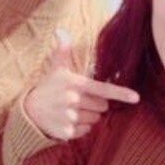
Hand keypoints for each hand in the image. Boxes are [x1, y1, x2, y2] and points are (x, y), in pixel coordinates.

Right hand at [24, 29, 139, 140]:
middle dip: (97, 103)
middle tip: (83, 99)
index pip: (103, 89)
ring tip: (74, 109)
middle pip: (102, 106)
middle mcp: (74, 101)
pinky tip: (69, 119)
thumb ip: (63, 51)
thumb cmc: (48, 87)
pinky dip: (81, 127)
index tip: (136, 98)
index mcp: (75, 84)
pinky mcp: (67, 132)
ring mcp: (70, 117)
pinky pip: (86, 131)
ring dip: (90, 115)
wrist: (28, 111)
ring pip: (95, 119)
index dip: (121, 94)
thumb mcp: (56, 69)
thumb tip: (61, 31)